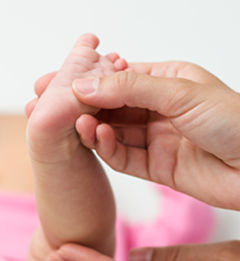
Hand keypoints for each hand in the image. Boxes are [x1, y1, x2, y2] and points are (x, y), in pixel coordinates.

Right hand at [28, 61, 239, 209]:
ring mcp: (154, 138)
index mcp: (166, 81)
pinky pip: (122, 156)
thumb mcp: (180, 92)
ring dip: (94, 128)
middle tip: (55, 106)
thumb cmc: (237, 122)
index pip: (118, 78)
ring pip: (112, 132)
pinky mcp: (154, 166)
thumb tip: (84, 85)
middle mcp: (157, 109)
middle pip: (110, 106)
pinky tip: (99, 137)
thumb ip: (129, 89)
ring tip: (80, 124)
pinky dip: (107, 147)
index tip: (61, 81)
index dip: (89, 80)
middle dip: (83, 107)